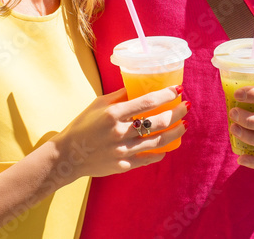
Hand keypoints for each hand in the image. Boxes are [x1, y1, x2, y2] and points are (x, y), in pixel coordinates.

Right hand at [51, 86, 187, 181]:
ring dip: (175, 132)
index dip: (166, 95)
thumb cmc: (82, 125)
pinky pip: (148, 158)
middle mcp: (120, 132)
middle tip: (186, 106)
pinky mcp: (122, 165)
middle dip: (176, 113)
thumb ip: (120, 96)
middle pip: (158, 122)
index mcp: (113, 113)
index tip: (178, 89)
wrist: (67, 155)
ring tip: (184, 125)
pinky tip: (167, 147)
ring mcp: (122, 151)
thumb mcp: (98, 104)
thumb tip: (139, 86)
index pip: (147, 102)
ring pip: (158, 141)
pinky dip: (160, 152)